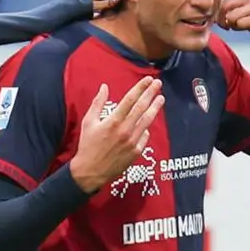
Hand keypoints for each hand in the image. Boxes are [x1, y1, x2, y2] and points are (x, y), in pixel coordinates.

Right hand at [69, 78, 163, 193]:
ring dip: (155, 108)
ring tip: (161, 99)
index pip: (130, 99)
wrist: (91, 171)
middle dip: (151, 93)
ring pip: (147, 121)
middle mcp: (125, 130)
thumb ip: (97, 103)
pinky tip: (146, 124)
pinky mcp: (136, 152)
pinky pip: (144, 136)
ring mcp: (132, 141)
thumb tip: (104, 87)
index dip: (140, 88)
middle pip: (142, 107)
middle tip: (158, 84)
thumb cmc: (88, 145)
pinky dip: (145, 128)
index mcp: (113, 121)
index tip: (148, 79)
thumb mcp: (88, 122)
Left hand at [218, 0, 249, 49]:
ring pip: (230, 16)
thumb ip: (230, 4)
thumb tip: (210, 9)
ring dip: (230, 24)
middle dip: (220, 17)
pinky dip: (238, 28)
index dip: (215, 2)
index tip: (215, 12)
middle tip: (225, 25)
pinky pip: (240, 23)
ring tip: (235, 26)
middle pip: (223, 5)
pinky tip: (243, 28)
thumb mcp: (245, 7)